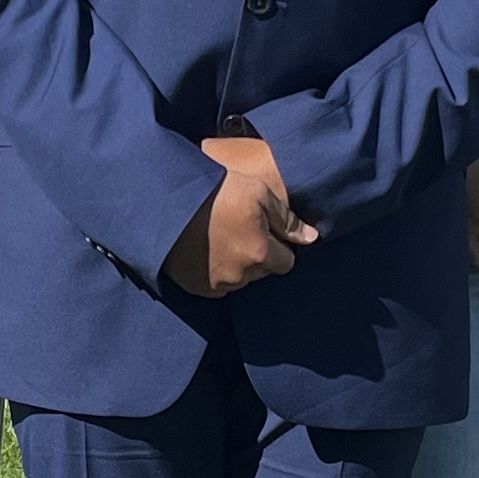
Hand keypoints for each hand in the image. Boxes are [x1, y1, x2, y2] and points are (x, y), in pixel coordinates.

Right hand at [168, 133, 314, 296]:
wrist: (165, 199)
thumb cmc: (215, 190)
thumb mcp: (258, 192)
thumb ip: (287, 219)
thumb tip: (312, 238)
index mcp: (259, 252)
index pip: (286, 262)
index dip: (278, 245)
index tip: (264, 230)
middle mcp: (240, 274)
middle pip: (262, 272)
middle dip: (258, 255)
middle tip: (239, 229)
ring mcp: (216, 283)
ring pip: (240, 279)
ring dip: (237, 264)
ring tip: (220, 237)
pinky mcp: (196, 287)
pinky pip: (217, 286)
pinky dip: (216, 272)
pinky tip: (207, 249)